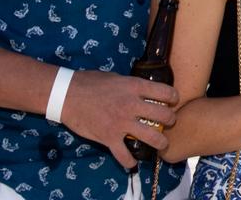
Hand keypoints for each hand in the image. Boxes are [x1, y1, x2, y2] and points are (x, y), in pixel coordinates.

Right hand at [58, 69, 179, 168]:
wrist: (67, 95)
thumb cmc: (90, 82)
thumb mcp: (116, 77)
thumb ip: (131, 86)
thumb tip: (142, 90)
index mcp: (134, 87)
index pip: (166, 93)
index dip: (173, 98)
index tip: (172, 102)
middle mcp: (132, 105)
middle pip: (165, 116)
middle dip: (171, 120)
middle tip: (168, 123)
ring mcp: (122, 123)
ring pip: (153, 138)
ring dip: (160, 142)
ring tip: (161, 143)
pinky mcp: (109, 138)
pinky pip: (125, 155)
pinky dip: (130, 161)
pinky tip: (132, 161)